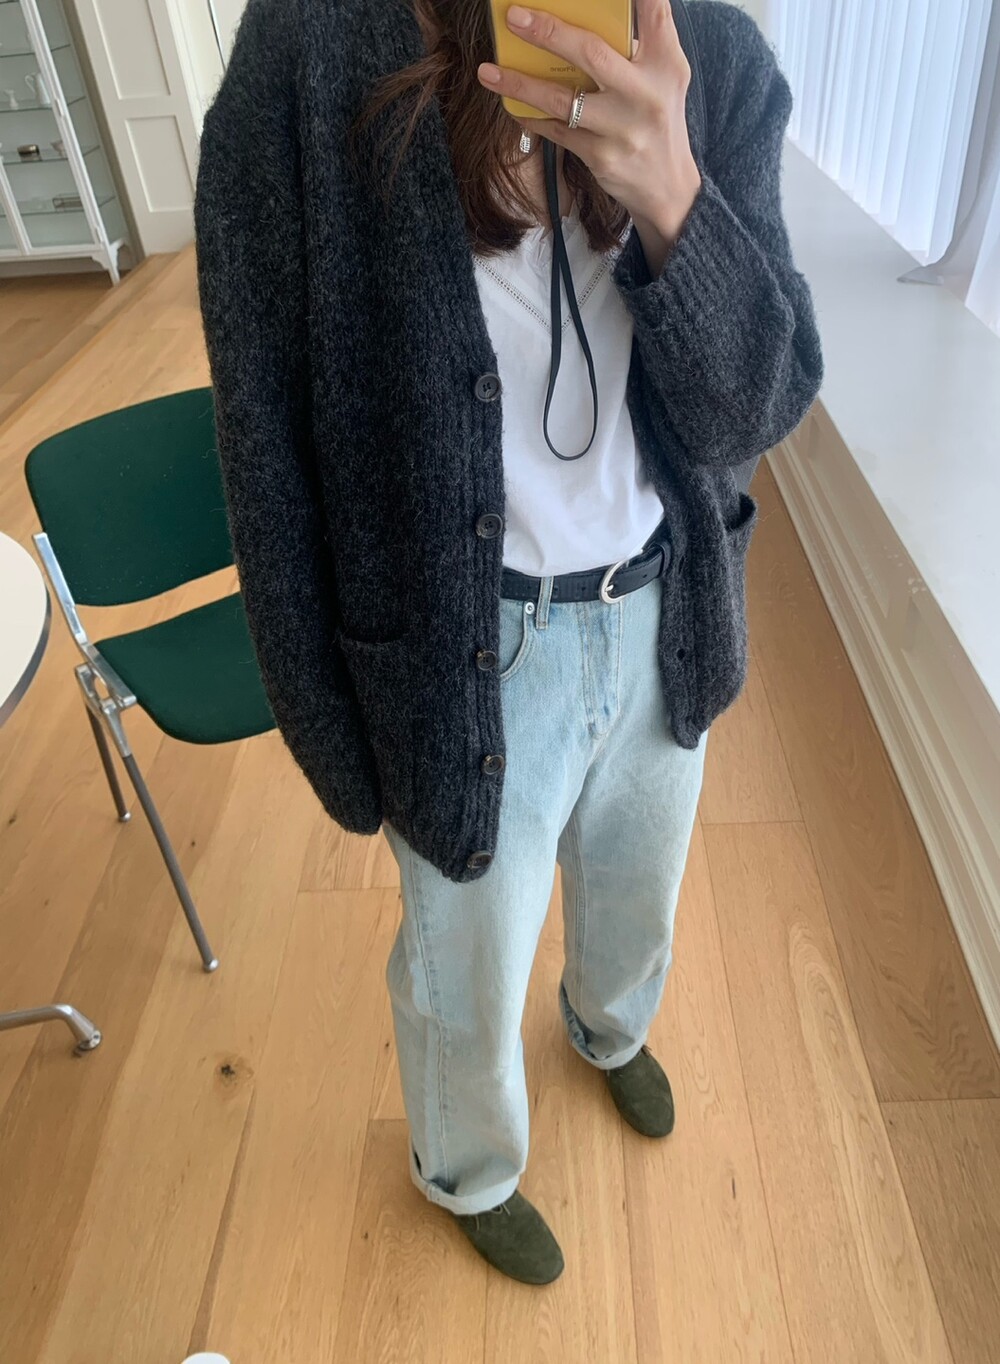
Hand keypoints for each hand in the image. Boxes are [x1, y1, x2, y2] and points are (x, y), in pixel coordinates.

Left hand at [477, 0, 701, 255]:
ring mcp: (621, 128)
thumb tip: (595, 13)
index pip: (654, 13)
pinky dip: (530, 116)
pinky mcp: (601, 155)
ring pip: (562, 99)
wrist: (666, 186)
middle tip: (515, 17)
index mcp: (665, 63)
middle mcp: (646, 93)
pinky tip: (511, 104)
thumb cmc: (657, 119)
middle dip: (548, 32)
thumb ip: (643, 44)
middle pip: (591, 53)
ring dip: (520, 83)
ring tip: (488, 71)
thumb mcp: (665, 77)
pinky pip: (556, 131)